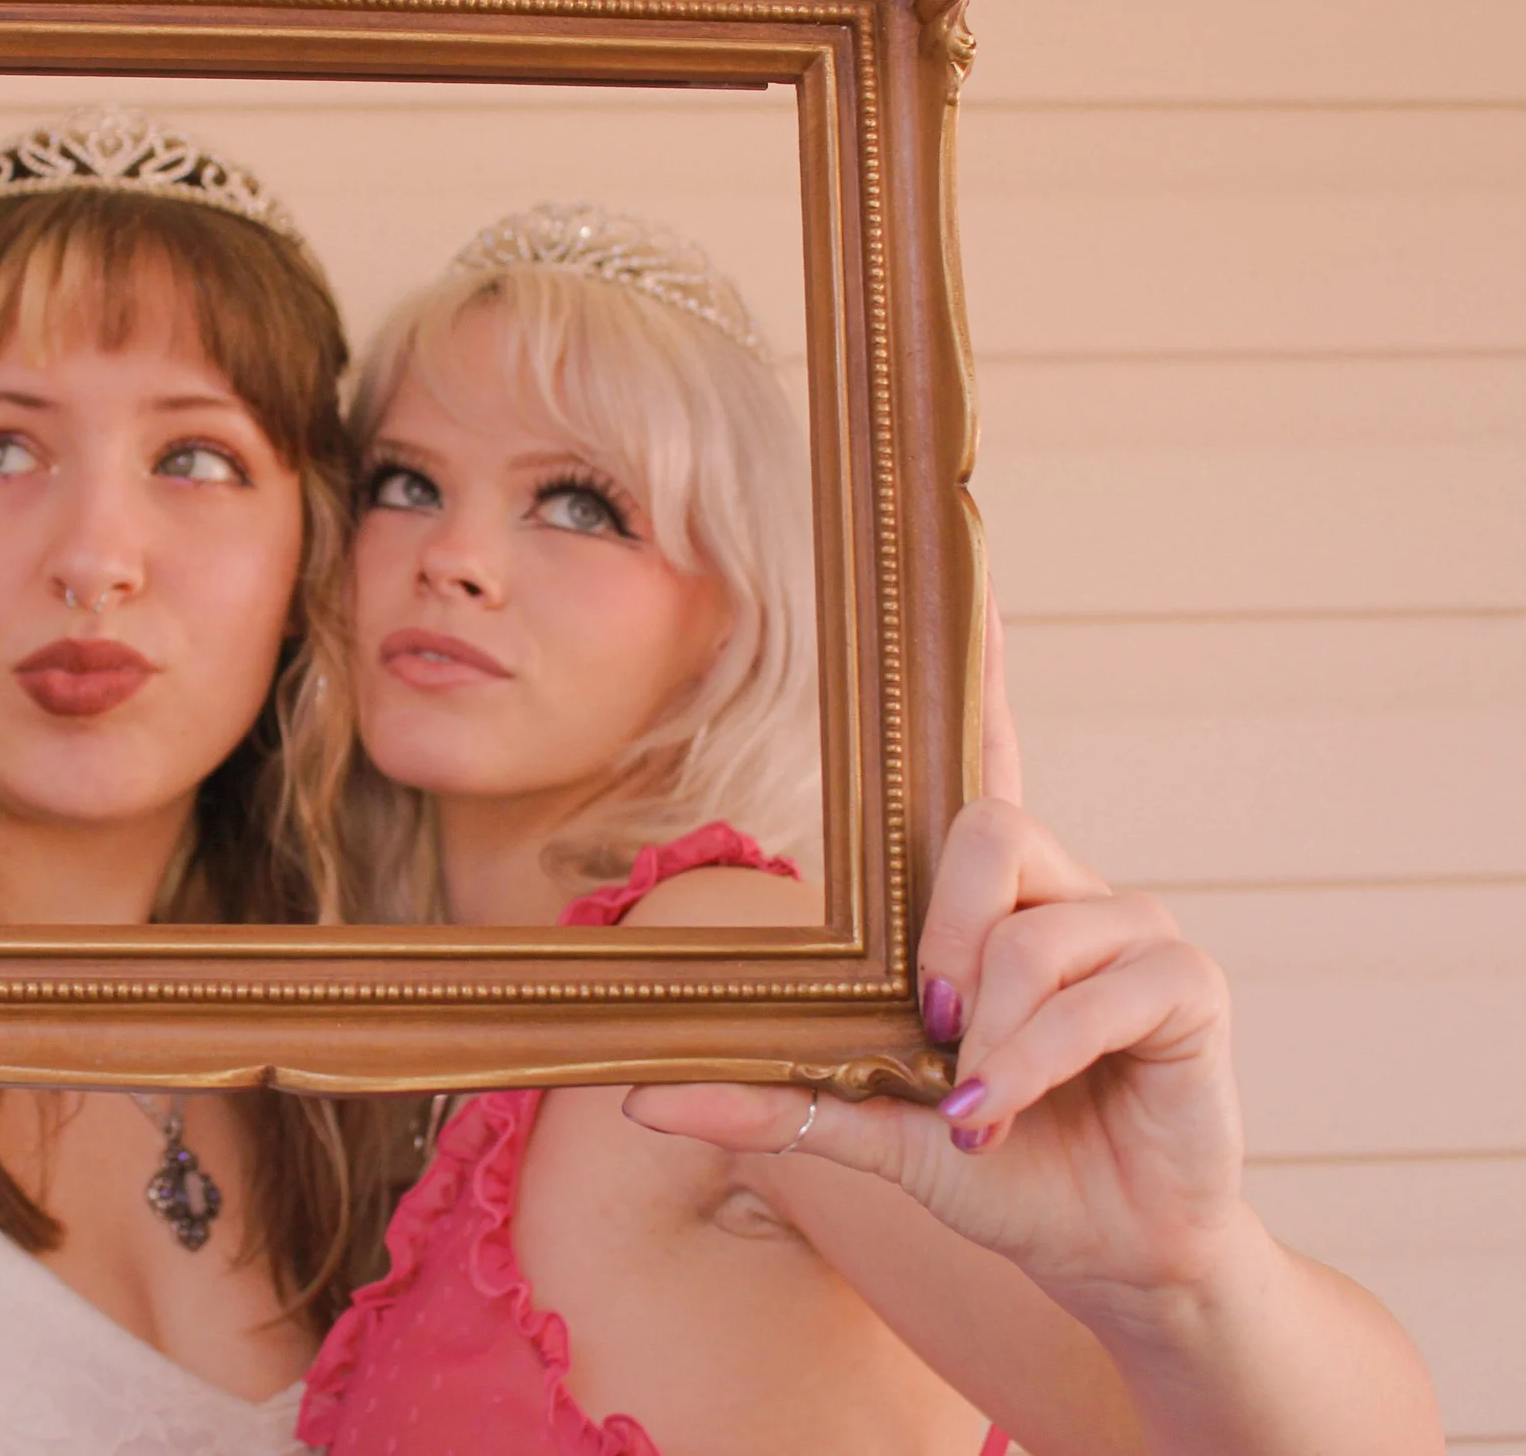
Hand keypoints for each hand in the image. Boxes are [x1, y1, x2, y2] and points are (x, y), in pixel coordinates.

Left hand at [624, 592, 1251, 1318]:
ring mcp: (1133, 928)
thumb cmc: (999, 1168)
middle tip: (925, 1026)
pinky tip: (1003, 1112)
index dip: (980, 670)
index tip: (968, 575)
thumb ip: (772, 1101)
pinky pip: (1096, 991)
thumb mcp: (866, 1130)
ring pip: (1032, 927)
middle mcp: (1065, 890)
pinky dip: (1032, 1060)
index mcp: (992, 901)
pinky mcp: (1187, 985)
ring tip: (971, 1101)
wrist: (1105, 1255)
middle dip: (940, 932)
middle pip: (987, 828)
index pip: (983, 759)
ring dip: (985, 1029)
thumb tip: (641, 1092)